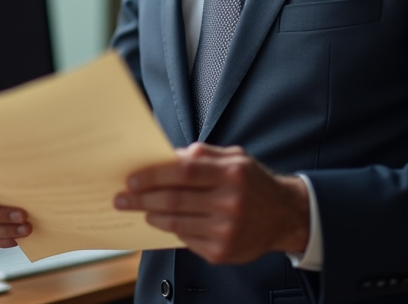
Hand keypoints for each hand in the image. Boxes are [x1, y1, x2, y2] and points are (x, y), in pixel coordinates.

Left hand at [113, 143, 309, 264]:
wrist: (284, 215)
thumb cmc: (253, 183)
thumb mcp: (235, 157)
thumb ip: (202, 154)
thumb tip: (166, 156)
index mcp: (232, 173)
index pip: (183, 172)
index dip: (153, 175)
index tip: (131, 179)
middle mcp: (230, 202)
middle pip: (175, 199)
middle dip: (142, 199)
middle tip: (122, 199)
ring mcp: (226, 230)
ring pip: (176, 223)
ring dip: (153, 216)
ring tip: (141, 210)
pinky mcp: (222, 252)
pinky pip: (187, 240)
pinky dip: (173, 230)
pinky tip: (166, 223)